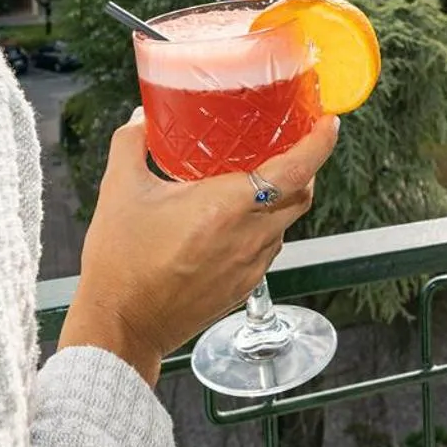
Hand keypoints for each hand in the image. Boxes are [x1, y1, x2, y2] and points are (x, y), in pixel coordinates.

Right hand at [58, 108, 338, 382]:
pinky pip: (267, 248)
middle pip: (301, 195)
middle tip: (290, 144)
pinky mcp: (243, 287)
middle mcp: (248, 237)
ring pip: (286, 223)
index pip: (294, 171)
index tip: (327, 124)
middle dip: (304, 168)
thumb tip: (141, 120)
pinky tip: (236, 220)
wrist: (120, 326)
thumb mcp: (119, 190)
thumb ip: (131, 144)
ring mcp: (250, 266)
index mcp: (227, 207)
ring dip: (282, 199)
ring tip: (258, 180)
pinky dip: (264, 228)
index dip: (318, 144)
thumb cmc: (121, 263)